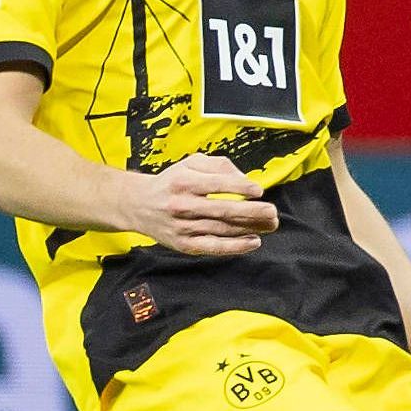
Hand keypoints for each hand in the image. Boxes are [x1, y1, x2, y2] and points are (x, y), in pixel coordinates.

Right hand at [131, 154, 277, 255]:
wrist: (138, 205)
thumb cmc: (172, 182)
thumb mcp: (191, 163)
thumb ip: (220, 166)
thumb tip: (245, 180)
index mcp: (184, 182)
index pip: (216, 184)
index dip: (240, 188)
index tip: (259, 190)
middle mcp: (182, 205)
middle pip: (222, 210)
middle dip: (252, 212)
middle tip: (273, 212)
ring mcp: (182, 227)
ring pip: (221, 229)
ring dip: (250, 229)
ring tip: (270, 224)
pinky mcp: (183, 244)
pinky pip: (213, 247)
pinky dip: (235, 247)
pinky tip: (254, 242)